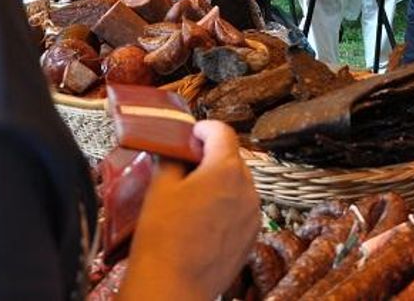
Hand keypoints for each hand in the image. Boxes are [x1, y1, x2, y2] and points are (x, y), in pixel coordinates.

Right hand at [121, 121, 259, 300]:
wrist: (173, 287)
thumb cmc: (163, 238)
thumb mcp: (160, 188)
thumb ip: (171, 159)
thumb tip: (174, 150)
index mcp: (226, 170)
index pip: (222, 131)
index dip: (204, 128)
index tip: (191, 132)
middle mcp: (247, 189)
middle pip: (232, 158)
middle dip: (210, 157)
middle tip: (185, 165)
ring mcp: (253, 215)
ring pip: (238, 186)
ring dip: (219, 183)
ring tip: (192, 198)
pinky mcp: (252, 237)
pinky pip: (241, 210)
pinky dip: (226, 207)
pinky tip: (203, 221)